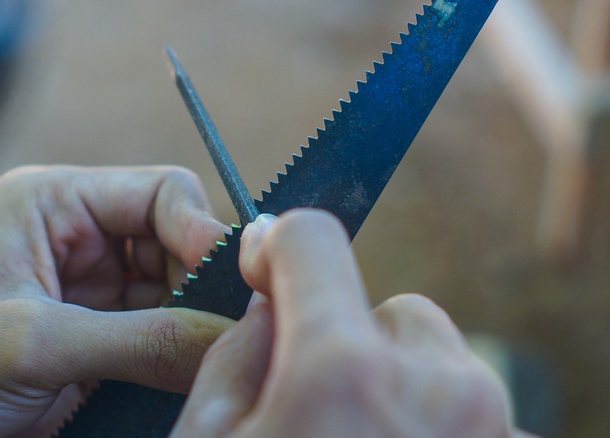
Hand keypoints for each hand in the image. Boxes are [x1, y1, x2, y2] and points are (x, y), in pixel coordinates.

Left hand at [0, 166, 232, 436]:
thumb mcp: (33, 342)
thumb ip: (140, 338)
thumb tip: (232, 338)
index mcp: (56, 203)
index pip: (161, 193)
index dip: (202, 231)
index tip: (236, 280)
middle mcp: (81, 241)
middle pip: (179, 245)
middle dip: (206, 284)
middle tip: (236, 328)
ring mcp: (94, 296)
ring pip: (180, 296)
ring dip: (199, 324)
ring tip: (218, 357)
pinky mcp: (100, 345)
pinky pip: (164, 341)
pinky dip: (185, 357)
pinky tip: (196, 375)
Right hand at [173, 209, 518, 436]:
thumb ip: (232, 355)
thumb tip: (268, 308)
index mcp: (342, 372)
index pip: (313, 238)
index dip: (276, 246)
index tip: (263, 270)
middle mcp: (438, 387)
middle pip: (390, 310)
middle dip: (349, 340)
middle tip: (316, 406)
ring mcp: (490, 425)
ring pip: (437, 360)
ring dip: (396, 384)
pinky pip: (469, 410)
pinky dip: (433, 423)